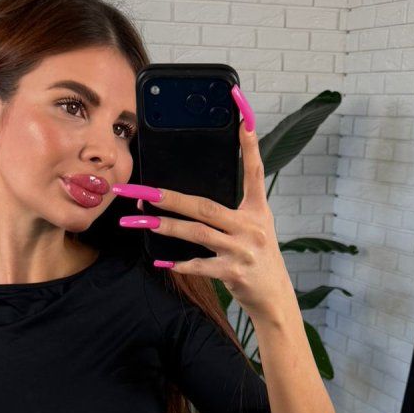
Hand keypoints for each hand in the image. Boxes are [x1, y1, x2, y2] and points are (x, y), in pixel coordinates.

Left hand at [112, 84, 294, 321]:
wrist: (274, 297)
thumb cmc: (258, 258)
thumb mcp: (254, 228)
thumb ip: (229, 212)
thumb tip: (189, 199)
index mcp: (257, 209)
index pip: (254, 170)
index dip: (249, 143)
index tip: (242, 114)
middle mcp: (251, 226)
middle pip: (205, 206)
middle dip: (170, 198)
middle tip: (142, 191)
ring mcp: (242, 250)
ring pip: (197, 233)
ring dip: (165, 227)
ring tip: (138, 222)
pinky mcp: (234, 273)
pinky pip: (200, 265)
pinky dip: (180, 264)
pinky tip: (162, 261)